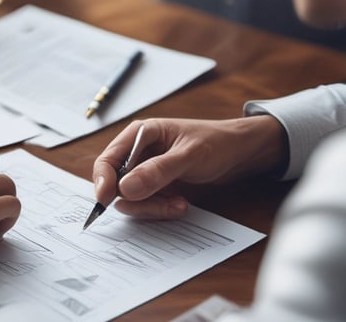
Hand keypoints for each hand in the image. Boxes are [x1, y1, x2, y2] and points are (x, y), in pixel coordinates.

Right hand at [92, 116, 286, 218]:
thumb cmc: (217, 143)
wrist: (242, 154)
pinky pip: (147, 205)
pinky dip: (161, 209)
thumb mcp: (189, 156)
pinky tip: (181, 204)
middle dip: (135, 199)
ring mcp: (146, 172)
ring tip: (178, 204)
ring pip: (131, 199)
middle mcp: (137, 153)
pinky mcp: (156, 187)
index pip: (108, 160)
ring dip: (152, 207)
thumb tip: (125, 188)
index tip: (106, 199)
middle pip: (116, 184)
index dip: (103, 180)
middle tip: (159, 206)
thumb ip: (157, 171)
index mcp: (139, 135)